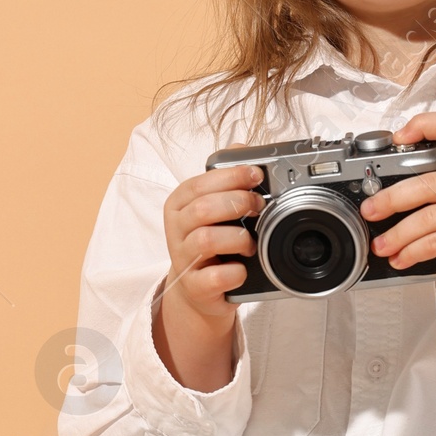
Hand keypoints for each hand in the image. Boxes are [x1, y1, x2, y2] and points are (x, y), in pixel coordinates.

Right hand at [154, 164, 262, 390]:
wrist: (199, 289)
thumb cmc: (210, 243)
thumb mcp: (213, 207)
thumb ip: (225, 178)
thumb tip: (241, 146)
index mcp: (179, 203)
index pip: (201, 183)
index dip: (232, 177)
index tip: (257, 177)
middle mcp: (177, 229)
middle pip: (203, 208)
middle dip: (238, 204)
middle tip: (258, 207)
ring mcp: (183, 259)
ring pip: (206, 240)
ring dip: (237, 239)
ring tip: (250, 244)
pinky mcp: (194, 287)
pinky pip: (214, 277)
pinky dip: (234, 272)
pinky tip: (242, 269)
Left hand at [362, 112, 435, 313]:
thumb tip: (392, 184)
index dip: (423, 125)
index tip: (398, 138)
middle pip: (427, 183)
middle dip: (390, 199)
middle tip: (370, 210)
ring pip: (427, 218)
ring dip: (397, 235)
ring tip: (381, 245)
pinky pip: (435, 243)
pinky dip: (411, 253)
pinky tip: (401, 258)